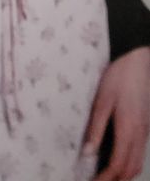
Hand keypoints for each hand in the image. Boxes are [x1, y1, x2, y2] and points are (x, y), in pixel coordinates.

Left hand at [81, 46, 149, 180]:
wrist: (139, 61)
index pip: (118, 166)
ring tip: (105, 176)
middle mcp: (140, 134)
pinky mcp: (145, 125)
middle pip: (131, 170)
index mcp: (128, 130)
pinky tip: (117, 160)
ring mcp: (145, 131)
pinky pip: (140, 153)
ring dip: (123, 174)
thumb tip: (87, 153)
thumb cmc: (119, 77)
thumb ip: (96, 128)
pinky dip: (129, 163)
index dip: (105, 179)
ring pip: (138, 163)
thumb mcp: (102, 101)